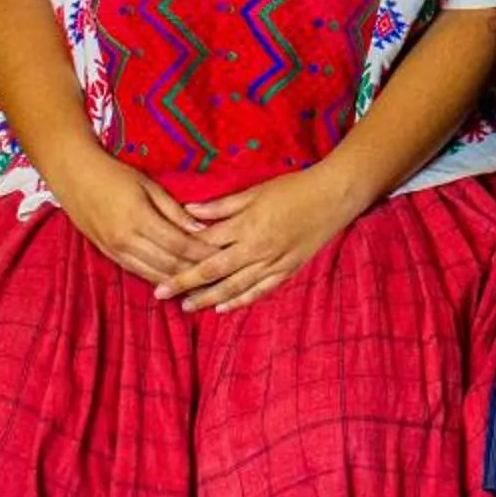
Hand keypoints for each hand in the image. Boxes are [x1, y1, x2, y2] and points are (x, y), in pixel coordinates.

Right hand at [43, 147, 215, 286]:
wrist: (73, 176)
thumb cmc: (114, 174)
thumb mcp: (149, 185)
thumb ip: (174, 210)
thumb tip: (201, 229)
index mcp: (139, 219)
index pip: (179, 244)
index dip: (202, 253)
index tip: (223, 255)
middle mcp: (126, 240)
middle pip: (168, 264)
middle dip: (195, 272)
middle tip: (219, 274)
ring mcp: (114, 250)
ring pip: (152, 274)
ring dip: (177, 281)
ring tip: (201, 284)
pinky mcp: (107, 255)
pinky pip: (137, 272)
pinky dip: (157, 278)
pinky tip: (174, 281)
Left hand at [164, 167, 361, 311]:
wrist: (334, 196)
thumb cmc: (293, 189)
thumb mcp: (255, 191)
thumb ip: (221, 206)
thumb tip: (189, 212)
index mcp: (246, 225)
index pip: (205, 245)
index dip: (181, 255)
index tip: (161, 263)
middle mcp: (256, 248)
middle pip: (213, 271)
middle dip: (185, 283)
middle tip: (161, 293)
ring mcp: (273, 262)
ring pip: (234, 286)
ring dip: (208, 298)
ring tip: (186, 306)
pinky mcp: (287, 270)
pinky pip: (260, 291)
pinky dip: (240, 301)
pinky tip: (223, 307)